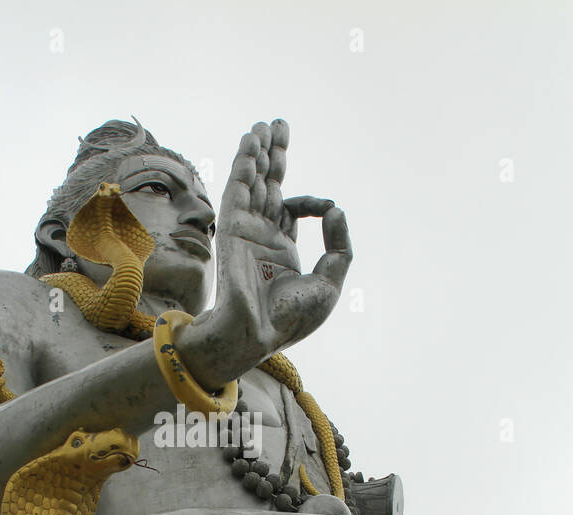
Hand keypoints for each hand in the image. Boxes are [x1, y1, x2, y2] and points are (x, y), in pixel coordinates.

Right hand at [186, 120, 351, 384]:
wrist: (260, 332)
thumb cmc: (292, 318)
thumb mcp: (330, 281)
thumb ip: (339, 245)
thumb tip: (337, 208)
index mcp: (281, 250)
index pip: (292, 209)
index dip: (312, 202)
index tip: (327, 208)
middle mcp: (261, 236)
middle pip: (267, 186)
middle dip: (273, 156)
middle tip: (277, 125)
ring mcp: (246, 231)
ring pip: (251, 183)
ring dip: (255, 154)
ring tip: (261, 127)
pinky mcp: (233, 228)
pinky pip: (238, 190)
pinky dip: (244, 166)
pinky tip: (249, 144)